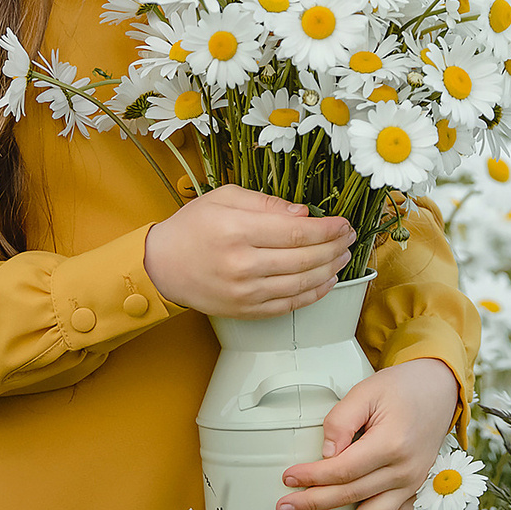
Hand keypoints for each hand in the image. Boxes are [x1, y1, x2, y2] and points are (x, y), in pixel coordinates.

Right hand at [142, 186, 353, 318]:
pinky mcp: (246, 311)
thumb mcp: (224, 198)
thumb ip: (266, 203)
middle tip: (349, 238)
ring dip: (330, 270)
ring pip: (301, 284)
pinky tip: (326, 281)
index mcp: (237, 231)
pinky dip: (313, 294)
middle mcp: (243, 265)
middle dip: (334, 247)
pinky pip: (289, 305)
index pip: (297, 232)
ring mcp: (245, 292)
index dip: (328, 229)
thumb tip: (303, 214)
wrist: (161, 266)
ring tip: (343, 257)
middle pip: (305, 259)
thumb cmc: (192, 227)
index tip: (344, 223)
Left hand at [275, 357, 460, 509]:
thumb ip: (342, 421)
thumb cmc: (399, 388)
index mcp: (391, 444)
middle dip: (314, 504)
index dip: (313, 476)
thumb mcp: (366, 392)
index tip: (289, 478)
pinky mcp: (413, 489)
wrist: (438, 390)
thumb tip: (325, 456)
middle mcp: (404, 470)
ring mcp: (411, 483)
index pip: (344, 470)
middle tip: (284, 509)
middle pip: (352, 494)